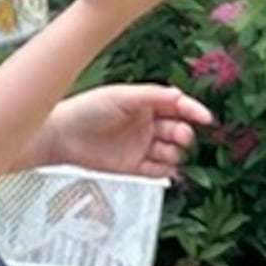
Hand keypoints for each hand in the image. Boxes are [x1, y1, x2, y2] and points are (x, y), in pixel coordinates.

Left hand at [38, 82, 212, 180]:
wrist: (61, 136)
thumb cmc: (85, 109)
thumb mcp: (120, 97)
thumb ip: (151, 96)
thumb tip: (179, 95)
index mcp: (145, 104)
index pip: (177, 106)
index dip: (193, 110)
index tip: (205, 118)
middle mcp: (146, 125)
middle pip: (177, 129)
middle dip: (184, 133)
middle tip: (180, 136)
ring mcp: (141, 146)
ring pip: (171, 152)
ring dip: (175, 153)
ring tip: (167, 153)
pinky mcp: (133, 167)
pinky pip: (158, 171)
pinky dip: (166, 170)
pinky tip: (166, 168)